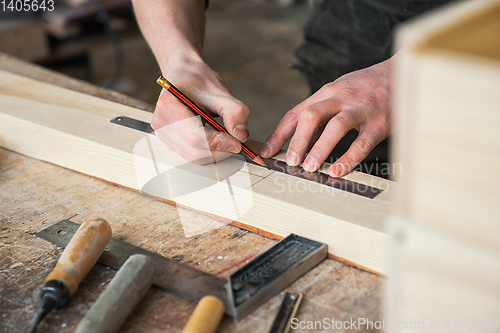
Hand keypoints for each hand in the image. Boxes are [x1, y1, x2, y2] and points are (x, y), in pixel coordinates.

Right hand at [151, 59, 249, 163]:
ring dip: (216, 152)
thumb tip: (241, 135)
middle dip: (220, 150)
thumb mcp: (221, 91)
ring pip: (195, 157)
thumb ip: (235, 112)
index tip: (238, 142)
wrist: (184, 77)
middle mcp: (161, 123)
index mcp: (169, 106)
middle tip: (237, 141)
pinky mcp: (169, 142)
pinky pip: (192, 156)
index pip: (195, 137)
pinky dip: (209, 152)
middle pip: (195, 152)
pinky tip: (217, 138)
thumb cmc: (198, 81)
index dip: (219, 143)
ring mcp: (163, 135)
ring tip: (227, 136)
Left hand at [260, 55, 394, 176]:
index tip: (267, 152)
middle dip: (297, 141)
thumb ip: (322, 116)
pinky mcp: (380, 121)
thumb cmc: (366, 88)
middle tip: (291, 162)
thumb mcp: (340, 94)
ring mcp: (361, 108)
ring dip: (319, 149)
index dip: (279, 134)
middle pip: (311, 116)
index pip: (296, 112)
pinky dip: (348, 158)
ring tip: (310, 168)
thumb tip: (301, 144)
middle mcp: (340, 97)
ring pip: (335, 126)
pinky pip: (362, 142)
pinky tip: (338, 171)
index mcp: (327, 91)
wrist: (403, 72)